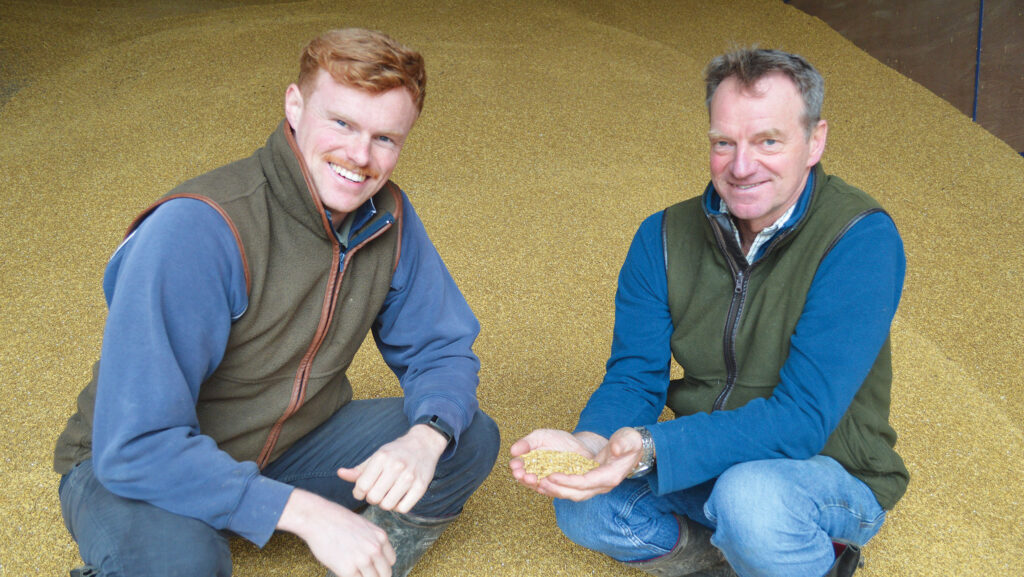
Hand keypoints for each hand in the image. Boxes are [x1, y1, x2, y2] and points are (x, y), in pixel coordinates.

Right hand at [277, 488, 395, 576]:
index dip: (381, 565)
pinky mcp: (348, 569)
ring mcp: (363, 560)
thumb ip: (372, 540)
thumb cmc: (336, 520)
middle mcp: (375, 548)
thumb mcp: (363, 525)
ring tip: (353, 570)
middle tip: (363, 572)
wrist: (317, 518)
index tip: (372, 567)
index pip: (391, 560)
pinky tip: (343, 571)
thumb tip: (374, 557)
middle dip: (375, 575)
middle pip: (385, 573)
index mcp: (381, 537)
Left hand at [337, 424, 447, 513]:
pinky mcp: (421, 486)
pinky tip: (399, 497)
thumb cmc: (396, 452)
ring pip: (388, 505)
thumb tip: (340, 474)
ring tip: (387, 494)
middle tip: (376, 492)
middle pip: (374, 498)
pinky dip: (398, 507)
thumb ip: (359, 469)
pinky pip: (403, 508)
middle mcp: (395, 466)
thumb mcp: (377, 456)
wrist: (424, 444)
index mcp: (381, 457)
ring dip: (385, 503)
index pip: (362, 486)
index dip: (358, 493)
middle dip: (372, 499)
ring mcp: (409, 476)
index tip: (362, 491)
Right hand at [508, 429, 605, 490]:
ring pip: (538, 486)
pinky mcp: (561, 488)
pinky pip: (554, 491)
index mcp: (529, 462)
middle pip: (526, 479)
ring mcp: (548, 482)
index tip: (515, 465)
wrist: (581, 446)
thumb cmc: (559, 440)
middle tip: (521, 474)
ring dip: (534, 484)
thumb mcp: (541, 437)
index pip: (519, 467)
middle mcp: (537, 474)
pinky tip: (545, 483)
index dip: (516, 467)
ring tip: (532, 478)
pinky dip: (549, 488)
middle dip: (523, 477)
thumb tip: (512, 450)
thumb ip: (528, 443)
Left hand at [511, 427, 644, 501]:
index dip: (567, 481)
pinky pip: (570, 489)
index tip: (551, 475)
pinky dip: (556, 487)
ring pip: (571, 493)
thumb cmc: (630, 443)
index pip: (585, 483)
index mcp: (609, 476)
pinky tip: (541, 481)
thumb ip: (624, 443)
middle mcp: (601, 486)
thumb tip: (616, 449)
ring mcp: (594, 486)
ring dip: (553, 490)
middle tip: (537, 481)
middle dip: (556, 488)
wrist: (632, 449)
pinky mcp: (587, 482)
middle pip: (576, 493)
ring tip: (536, 482)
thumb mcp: (629, 439)